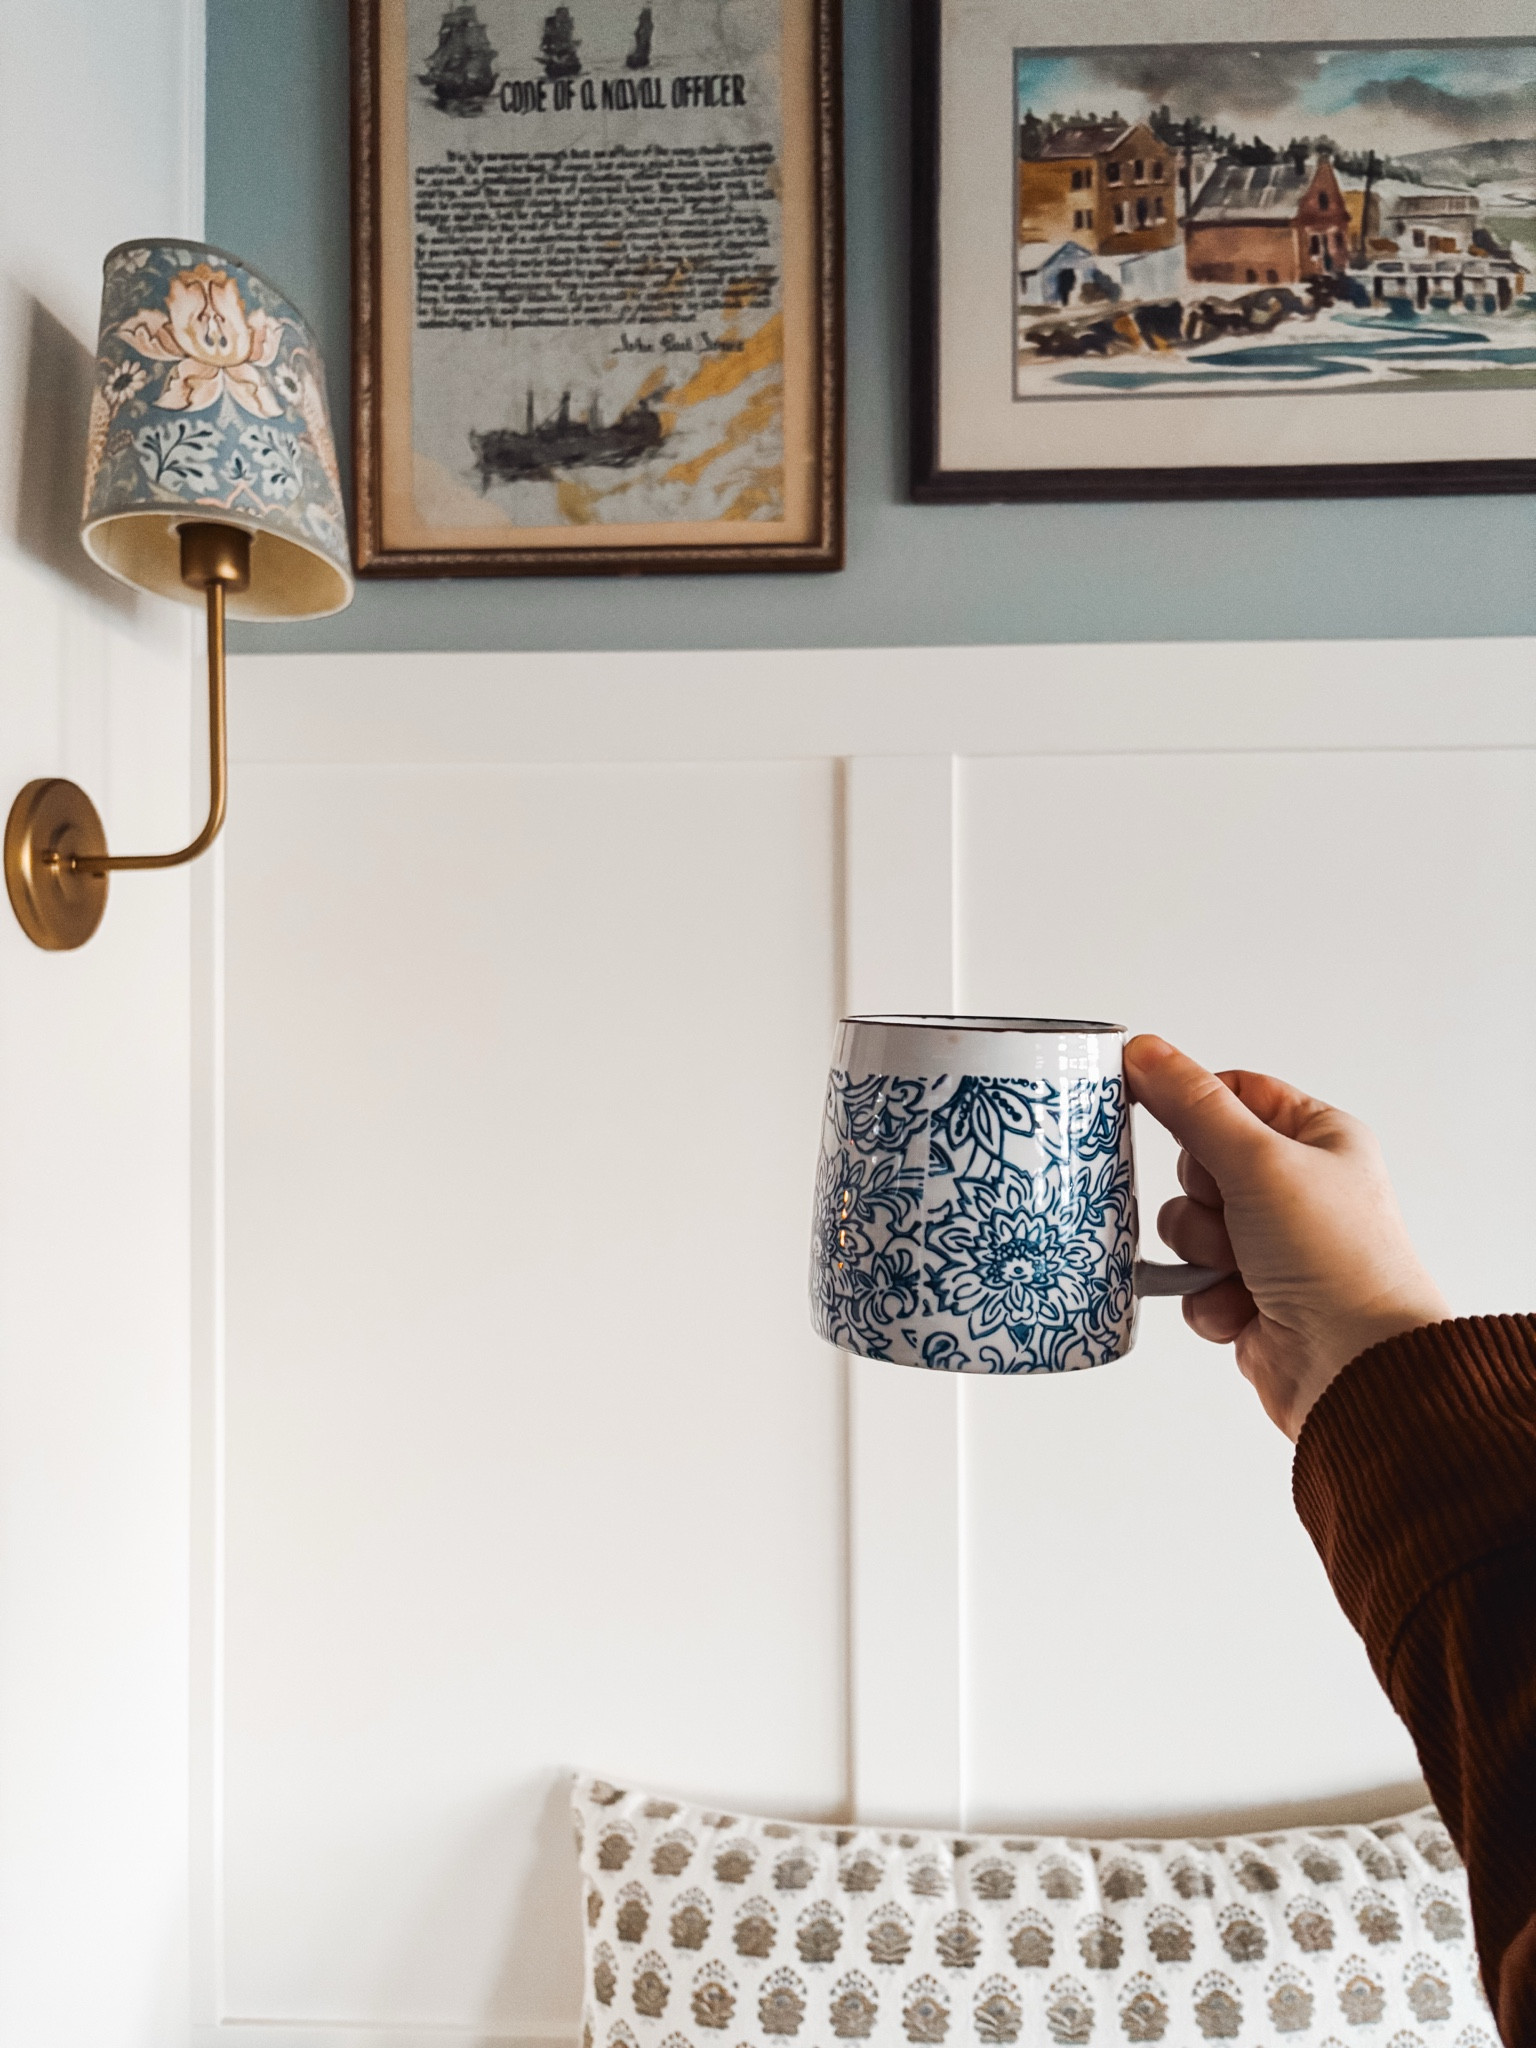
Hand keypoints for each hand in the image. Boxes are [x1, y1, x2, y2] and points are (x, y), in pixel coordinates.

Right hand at [1124, 1036, 1449, 1439]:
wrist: (1356, 1369)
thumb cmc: (1336, 1260)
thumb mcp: (1258, 1161)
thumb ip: (1192, 1106)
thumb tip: (1144, 1051)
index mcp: (1317, 1138)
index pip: (1233, 1092)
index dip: (1192, 1103)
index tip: (1150, 1106)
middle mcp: (1296, 1187)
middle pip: (1198, 1162)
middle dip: (1200, 1195)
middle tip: (1233, 1211)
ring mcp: (1271, 1244)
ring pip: (1187, 1224)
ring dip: (1201, 1250)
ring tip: (1241, 1268)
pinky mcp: (1249, 1295)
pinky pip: (1191, 1280)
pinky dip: (1206, 1296)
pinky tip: (1243, 1308)